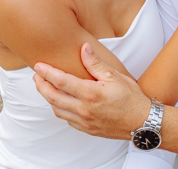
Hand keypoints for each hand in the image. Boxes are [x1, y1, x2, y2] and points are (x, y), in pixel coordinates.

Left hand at [34, 43, 149, 139]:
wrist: (142, 123)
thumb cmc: (131, 98)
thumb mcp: (115, 76)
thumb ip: (96, 63)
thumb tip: (84, 47)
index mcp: (90, 93)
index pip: (61, 81)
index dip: (47, 72)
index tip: (38, 65)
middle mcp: (84, 109)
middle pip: (53, 97)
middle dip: (41, 86)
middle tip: (36, 76)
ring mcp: (84, 121)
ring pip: (57, 110)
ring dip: (48, 98)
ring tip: (45, 87)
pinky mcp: (87, 129)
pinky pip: (67, 119)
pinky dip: (59, 109)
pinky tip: (60, 102)